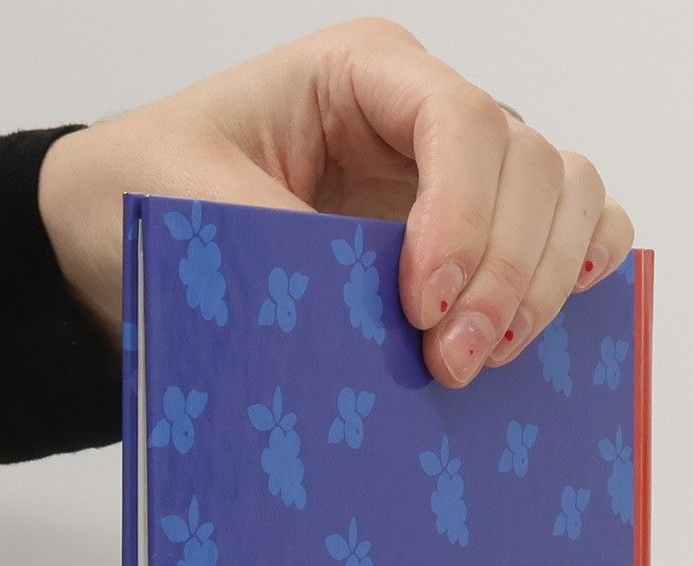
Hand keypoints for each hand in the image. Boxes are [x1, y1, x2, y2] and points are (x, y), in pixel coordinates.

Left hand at [37, 17, 634, 388]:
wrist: (115, 236)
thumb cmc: (144, 190)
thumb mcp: (180, 199)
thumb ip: (273, 237)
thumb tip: (366, 316)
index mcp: (360, 74)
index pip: (460, 119)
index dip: (462, 214)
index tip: (421, 303)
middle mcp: (423, 118)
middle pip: (531, 164)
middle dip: (505, 271)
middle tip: (450, 363)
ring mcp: (459, 179)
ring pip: (566, 195)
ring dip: (543, 283)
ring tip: (481, 361)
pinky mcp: (472, 241)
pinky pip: (569, 236)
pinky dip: (577, 275)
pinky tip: (541, 328)